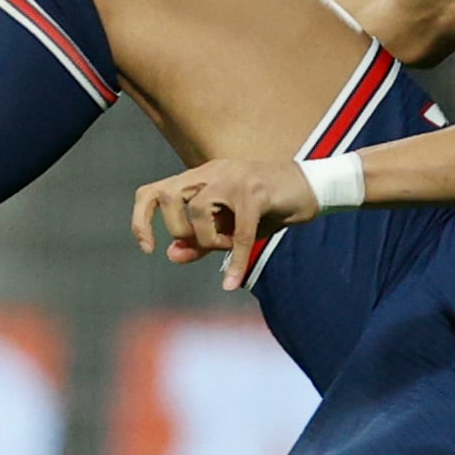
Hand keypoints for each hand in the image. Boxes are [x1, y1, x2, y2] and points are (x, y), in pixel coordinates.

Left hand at [132, 156, 319, 290]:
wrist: (313, 188)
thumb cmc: (269, 209)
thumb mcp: (230, 229)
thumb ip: (201, 241)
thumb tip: (171, 254)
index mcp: (200, 177)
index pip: (153, 192)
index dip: (141, 220)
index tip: (148, 249)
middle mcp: (211, 172)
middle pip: (168, 196)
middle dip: (177, 230)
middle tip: (203, 243)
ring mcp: (233, 177)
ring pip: (197, 210)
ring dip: (209, 239)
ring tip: (229, 246)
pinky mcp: (256, 191)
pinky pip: (238, 232)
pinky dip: (234, 260)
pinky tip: (232, 282)